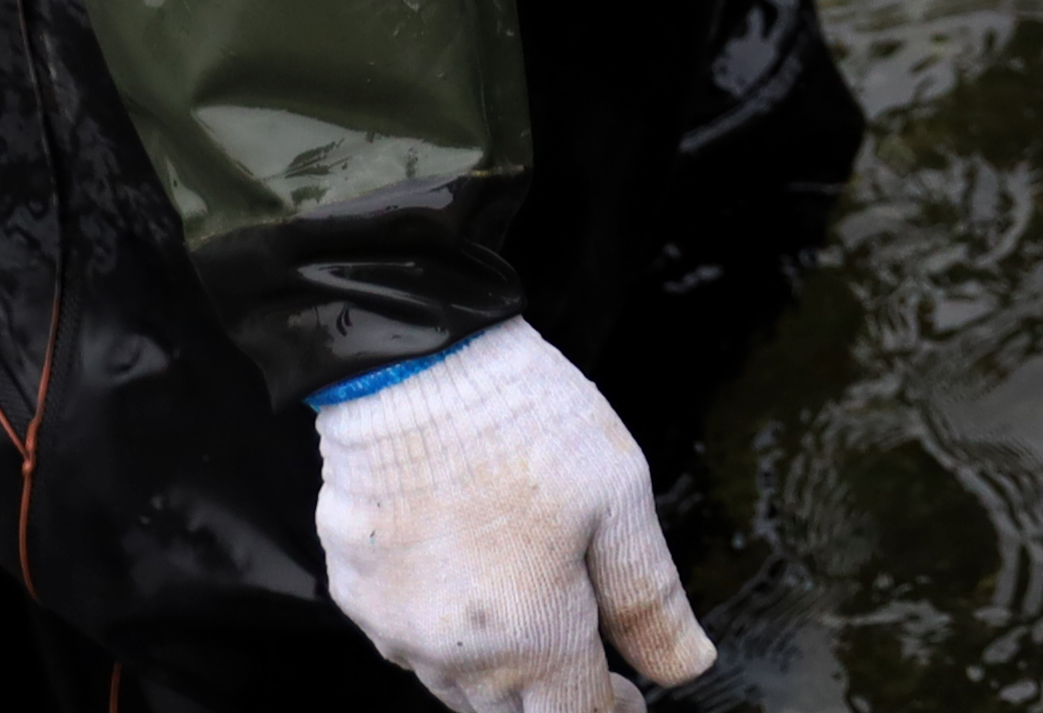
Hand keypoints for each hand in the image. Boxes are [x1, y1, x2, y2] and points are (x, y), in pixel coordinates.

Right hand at [308, 321, 711, 708]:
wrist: (406, 364)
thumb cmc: (514, 418)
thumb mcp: (617, 495)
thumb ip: (650, 596)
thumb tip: (685, 665)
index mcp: (532, 633)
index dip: (612, 711)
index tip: (630, 694)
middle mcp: (457, 650)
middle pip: (514, 712)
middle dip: (555, 693)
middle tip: (589, 653)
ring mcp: (397, 627)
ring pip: (458, 686)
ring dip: (499, 670)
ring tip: (530, 611)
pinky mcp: (356, 594)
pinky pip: (407, 644)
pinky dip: (444, 633)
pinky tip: (467, 584)